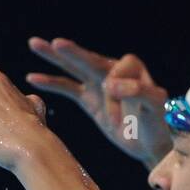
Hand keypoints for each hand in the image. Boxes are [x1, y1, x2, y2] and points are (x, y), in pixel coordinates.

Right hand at [26, 37, 170, 166]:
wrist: (150, 145)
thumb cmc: (157, 125)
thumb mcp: (154, 107)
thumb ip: (139, 91)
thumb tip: (111, 84)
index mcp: (133, 68)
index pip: (116, 71)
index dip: (115, 91)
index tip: (119, 115)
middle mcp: (113, 71)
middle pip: (90, 59)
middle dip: (74, 52)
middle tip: (57, 43)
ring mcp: (99, 85)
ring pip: (74, 68)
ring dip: (55, 57)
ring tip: (34, 43)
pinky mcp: (89, 100)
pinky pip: (68, 88)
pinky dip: (52, 83)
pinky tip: (32, 77)